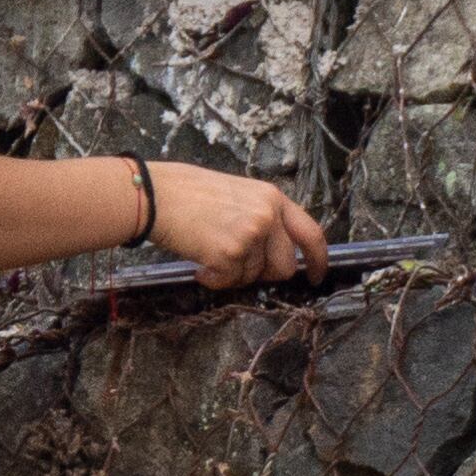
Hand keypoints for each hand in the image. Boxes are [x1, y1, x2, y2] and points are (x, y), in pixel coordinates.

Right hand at [149, 161, 327, 289]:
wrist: (156, 195)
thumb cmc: (189, 193)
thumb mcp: (238, 194)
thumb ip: (262, 217)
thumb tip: (274, 250)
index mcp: (272, 198)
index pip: (311, 233)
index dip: (319, 259)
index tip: (318, 275)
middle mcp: (267, 216)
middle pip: (285, 266)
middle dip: (264, 274)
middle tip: (239, 266)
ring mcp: (250, 235)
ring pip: (254, 277)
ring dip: (233, 274)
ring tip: (210, 254)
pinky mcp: (229, 254)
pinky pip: (230, 282)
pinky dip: (214, 279)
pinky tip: (200, 263)